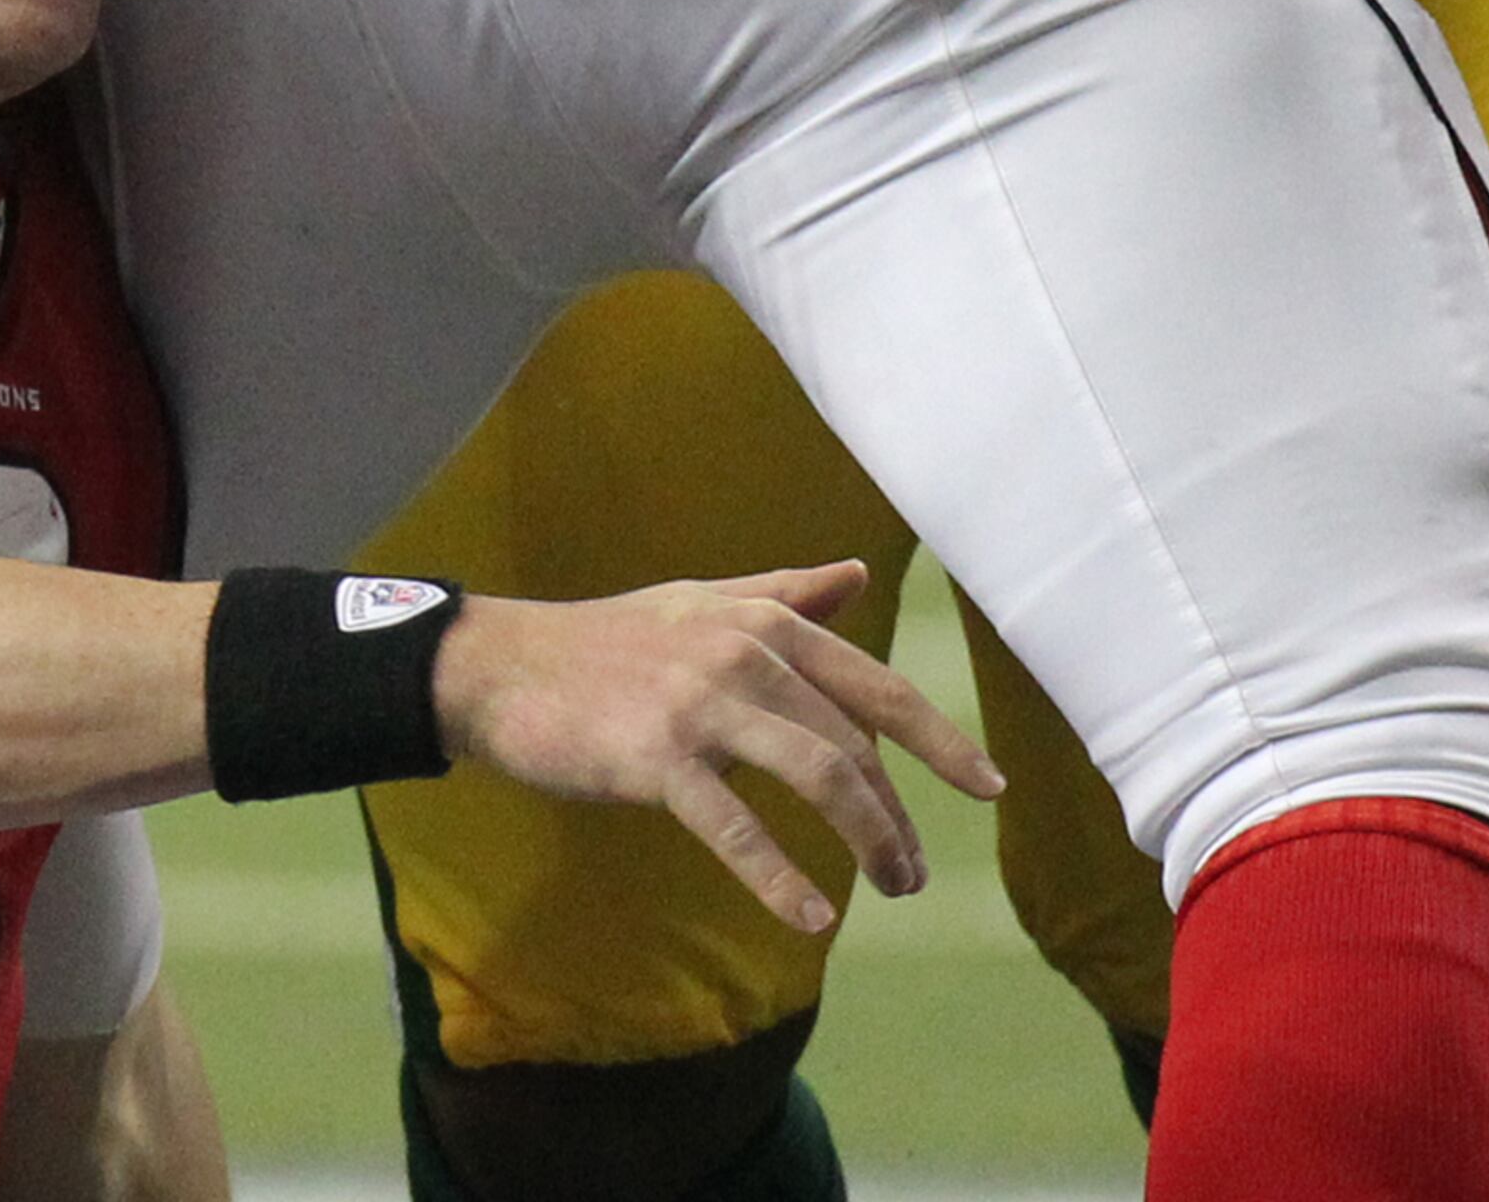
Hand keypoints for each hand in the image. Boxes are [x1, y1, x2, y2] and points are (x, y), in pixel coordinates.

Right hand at [429, 561, 1004, 935]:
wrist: (500, 665)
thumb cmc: (605, 641)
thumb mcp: (700, 604)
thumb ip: (783, 594)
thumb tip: (856, 572)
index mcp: (763, 621)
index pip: (876, 685)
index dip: (940, 740)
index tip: (988, 786)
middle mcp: (744, 654)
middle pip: (853, 744)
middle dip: (895, 817)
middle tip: (909, 874)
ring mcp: (701, 704)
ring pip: (818, 774)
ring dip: (867, 839)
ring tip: (888, 889)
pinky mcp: (657, 756)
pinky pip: (735, 825)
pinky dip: (780, 877)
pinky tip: (813, 916)